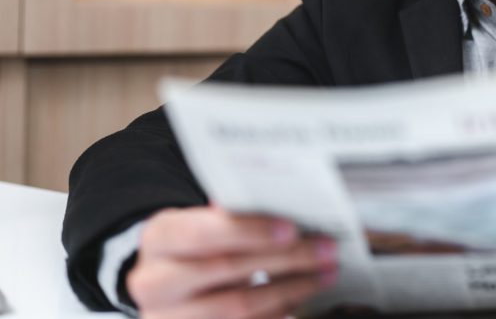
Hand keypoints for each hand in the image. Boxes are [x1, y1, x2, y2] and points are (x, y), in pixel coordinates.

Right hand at [126, 205, 336, 318]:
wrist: (161, 286)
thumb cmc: (190, 246)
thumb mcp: (198, 223)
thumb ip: (231, 214)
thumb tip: (286, 202)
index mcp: (159, 238)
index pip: (202, 233)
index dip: (248, 231)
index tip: (291, 229)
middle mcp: (154, 283)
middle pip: (228, 270)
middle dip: (285, 259)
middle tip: (325, 250)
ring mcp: (169, 318)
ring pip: (239, 307)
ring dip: (291, 289)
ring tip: (324, 274)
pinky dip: (278, 311)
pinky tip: (301, 297)